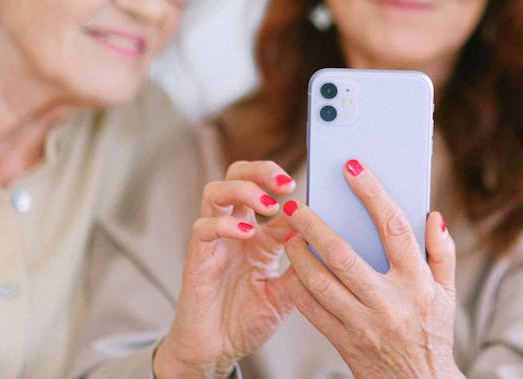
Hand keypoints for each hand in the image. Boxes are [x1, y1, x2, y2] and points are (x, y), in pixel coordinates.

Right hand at [153, 160, 296, 377]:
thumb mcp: (286, 290)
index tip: (312, 190)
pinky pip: (204, 228)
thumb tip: (324, 237)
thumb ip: (301, 264)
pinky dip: (226, 225)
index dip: (287, 185)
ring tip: (269, 204)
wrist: (218, 351)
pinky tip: (248, 234)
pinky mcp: (198, 258)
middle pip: (237, 175)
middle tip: (285, 184)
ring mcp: (214, 241)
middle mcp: (234, 229)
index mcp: (257, 233)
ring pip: (216, 192)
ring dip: (243, 190)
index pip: (268, 191)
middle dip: (261, 170)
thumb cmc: (248, 319)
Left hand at [280, 160, 461, 378]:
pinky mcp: (344, 342)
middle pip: (344, 254)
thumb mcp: (448, 293)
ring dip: (299, 254)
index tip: (351, 167)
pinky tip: (291, 266)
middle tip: (295, 202)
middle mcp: (388, 302)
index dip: (372, 193)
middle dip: (315, 225)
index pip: (393, 227)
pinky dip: (298, 286)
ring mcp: (363, 324)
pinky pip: (312, 311)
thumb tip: (433, 215)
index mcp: (417, 282)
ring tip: (287, 232)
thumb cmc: (434, 334)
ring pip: (320, 283)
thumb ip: (443, 251)